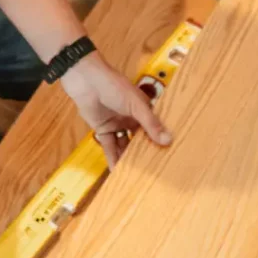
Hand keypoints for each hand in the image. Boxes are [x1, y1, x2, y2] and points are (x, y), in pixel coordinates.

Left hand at [60, 53, 172, 167]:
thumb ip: (150, 123)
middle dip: (146, 153)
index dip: (161, 141)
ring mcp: (117, 124)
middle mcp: (132, 118)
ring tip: (137, 177)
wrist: (86, 80)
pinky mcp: (103, 130)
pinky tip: (117, 172)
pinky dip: (113, 158)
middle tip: (155, 173)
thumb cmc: (114, 87)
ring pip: (125, 145)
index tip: (171, 157)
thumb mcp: (136, 105)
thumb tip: (168, 140)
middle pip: (141, 139)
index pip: (155, 128)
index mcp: (143, 109)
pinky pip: (110, 146)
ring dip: (129, 158)